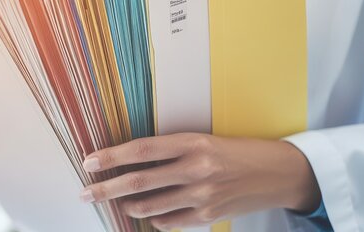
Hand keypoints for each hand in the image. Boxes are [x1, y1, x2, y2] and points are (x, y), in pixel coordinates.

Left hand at [80, 133, 320, 229]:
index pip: (141, 150)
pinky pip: (169, 222)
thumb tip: (132, 162)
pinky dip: (153, 218)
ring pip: (149, 205)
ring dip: (126, 205)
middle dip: (106, 189)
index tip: (89, 162)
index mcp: (192, 143)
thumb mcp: (204, 140)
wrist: (279, 172)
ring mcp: (202, 196)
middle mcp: (195, 169)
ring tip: (115, 202)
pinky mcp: (209, 217)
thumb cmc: (237, 151)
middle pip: (138, 181)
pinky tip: (148, 213)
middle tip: (84, 193)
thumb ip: (171, 151)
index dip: (111, 156)